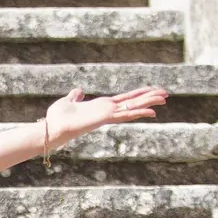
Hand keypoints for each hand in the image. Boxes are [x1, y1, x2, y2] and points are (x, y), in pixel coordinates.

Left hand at [45, 84, 166, 149]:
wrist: (52, 127)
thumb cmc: (58, 117)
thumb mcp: (68, 101)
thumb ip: (75, 96)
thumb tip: (79, 91)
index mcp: (101, 106)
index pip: (124, 99)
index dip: (138, 95)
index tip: (151, 90)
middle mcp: (107, 111)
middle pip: (133, 102)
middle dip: (149, 97)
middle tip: (166, 94)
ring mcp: (107, 115)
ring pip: (133, 107)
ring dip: (149, 102)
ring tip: (165, 98)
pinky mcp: (105, 118)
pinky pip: (125, 115)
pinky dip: (139, 113)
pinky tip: (152, 112)